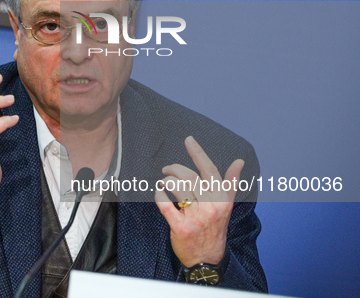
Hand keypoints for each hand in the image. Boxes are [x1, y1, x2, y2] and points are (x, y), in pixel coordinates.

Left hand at [155, 136, 243, 266]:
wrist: (207, 259)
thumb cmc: (215, 227)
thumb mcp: (226, 205)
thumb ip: (230, 182)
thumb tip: (239, 161)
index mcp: (221, 198)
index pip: (210, 170)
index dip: (198, 153)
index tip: (189, 139)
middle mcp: (210, 207)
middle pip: (189, 177)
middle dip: (174, 168)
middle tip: (167, 169)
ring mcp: (196, 218)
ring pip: (177, 188)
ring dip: (167, 181)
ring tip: (165, 182)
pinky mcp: (181, 227)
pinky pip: (165, 205)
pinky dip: (159, 195)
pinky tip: (159, 194)